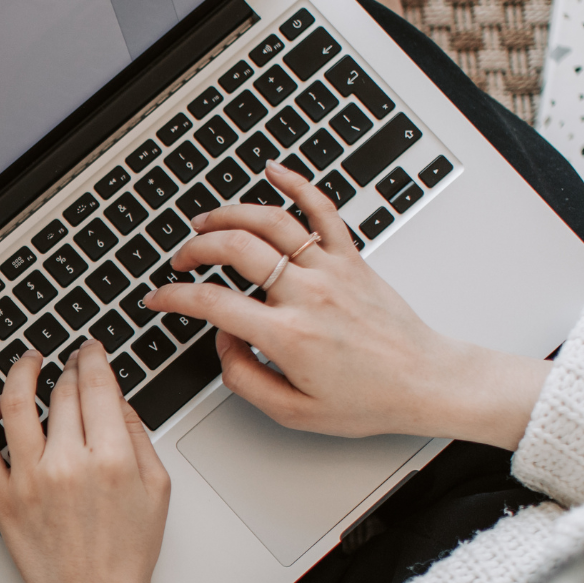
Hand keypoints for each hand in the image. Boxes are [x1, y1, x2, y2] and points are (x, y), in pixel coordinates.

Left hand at [0, 341, 178, 582]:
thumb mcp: (156, 489)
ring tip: (28, 362)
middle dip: (68, 368)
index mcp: (111, 458)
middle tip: (70, 362)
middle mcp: (67, 464)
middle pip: (62, 392)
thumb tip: (116, 399)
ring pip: (17, 404)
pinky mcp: (1, 499)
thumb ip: (138, 436)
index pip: (97, 385)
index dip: (93, 358)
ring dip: (21, 373)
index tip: (91, 350)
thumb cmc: (128, 554)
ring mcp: (29, 480)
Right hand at [146, 162, 549, 449]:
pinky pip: (322, 210)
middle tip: (181, 261)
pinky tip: (274, 170)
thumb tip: (224, 342)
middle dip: (195, 249)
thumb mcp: (293, 412)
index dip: (174, 299)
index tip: (158, 299)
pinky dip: (297, 183)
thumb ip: (244, 379)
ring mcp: (332, 270)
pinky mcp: (352, 258)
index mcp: (289, 336)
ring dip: (230, 214)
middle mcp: (308, 294)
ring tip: (206, 221)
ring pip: (271, 221)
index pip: (213, 304)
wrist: (425, 382)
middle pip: (236, 249)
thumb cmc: (368, 399)